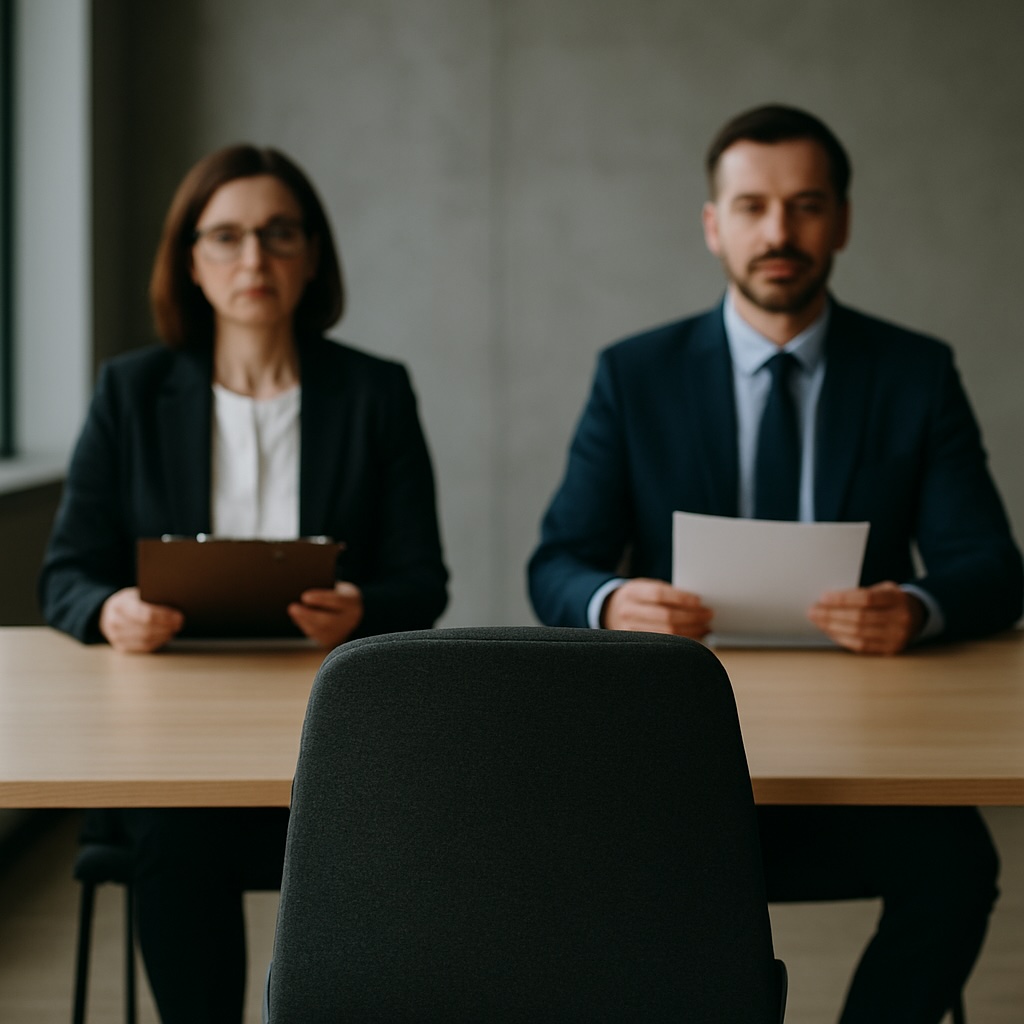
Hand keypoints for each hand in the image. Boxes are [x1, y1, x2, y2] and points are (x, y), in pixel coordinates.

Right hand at [99, 587, 184, 652]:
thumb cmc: (129, 601)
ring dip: (164, 635)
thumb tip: (175, 602)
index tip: (178, 616)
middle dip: (167, 626)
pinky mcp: (121, 647)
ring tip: (175, 629)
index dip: (165, 617)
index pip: (146, 614)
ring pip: (147, 639)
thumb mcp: (136, 593)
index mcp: (120, 605)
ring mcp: (116, 636)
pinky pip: (144, 647)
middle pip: (148, 629)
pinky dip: (158, 642)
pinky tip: (166, 636)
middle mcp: (115, 622)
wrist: (108, 612)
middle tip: (180, 623)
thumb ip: (151, 597)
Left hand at [288, 581, 363, 648]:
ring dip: (304, 622)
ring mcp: (344, 632)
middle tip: (292, 607)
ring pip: (322, 631)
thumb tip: (303, 595)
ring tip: (292, 611)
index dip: (321, 599)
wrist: (348, 608)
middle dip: (308, 615)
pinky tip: (297, 619)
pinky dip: (306, 627)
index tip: (304, 596)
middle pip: (329, 621)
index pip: (338, 601)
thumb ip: (323, 588)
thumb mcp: (334, 587)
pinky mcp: (334, 640)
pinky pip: (318, 636)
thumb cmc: (336, 592)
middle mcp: (352, 619)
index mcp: (353, 601)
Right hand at [601, 578, 712, 638]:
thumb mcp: (645, 587)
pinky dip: (682, 641)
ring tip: (705, 626)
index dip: (681, 598)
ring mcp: (629, 630)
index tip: (699, 601)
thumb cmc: (636, 597)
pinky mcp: (634, 645)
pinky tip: (693, 636)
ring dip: (691, 630)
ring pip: (666, 634)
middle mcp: (628, 611)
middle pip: (665, 616)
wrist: (609, 610)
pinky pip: (663, 644)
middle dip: (692, 616)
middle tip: (707, 614)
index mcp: (631, 592)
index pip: (659, 594)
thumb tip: (696, 602)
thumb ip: (666, 592)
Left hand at [807, 581, 925, 655]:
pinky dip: (843, 639)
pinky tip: (830, 632)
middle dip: (831, 615)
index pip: (866, 598)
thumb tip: (828, 599)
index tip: (823, 598)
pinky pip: (862, 646)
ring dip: (833, 628)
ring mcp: (897, 637)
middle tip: (813, 611)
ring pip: (859, 634)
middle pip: (859, 618)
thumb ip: (861, 593)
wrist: (918, 616)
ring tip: (818, 621)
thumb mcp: (883, 589)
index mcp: (897, 598)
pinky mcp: (891, 650)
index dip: (842, 599)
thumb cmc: (892, 600)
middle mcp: (900, 619)